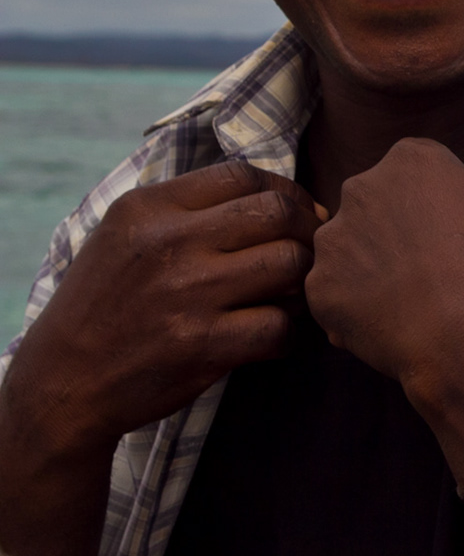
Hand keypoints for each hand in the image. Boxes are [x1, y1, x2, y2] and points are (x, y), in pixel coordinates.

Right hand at [1, 161, 320, 458]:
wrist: (64, 380)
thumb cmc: (106, 303)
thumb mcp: (125, 235)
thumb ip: (188, 209)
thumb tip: (279, 199)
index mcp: (148, 207)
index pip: (243, 175)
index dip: (285, 191)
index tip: (297, 214)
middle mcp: (169, 242)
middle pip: (279, 213)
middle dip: (307, 232)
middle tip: (306, 254)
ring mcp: (188, 293)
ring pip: (291, 264)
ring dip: (302, 282)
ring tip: (287, 295)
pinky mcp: (203, 343)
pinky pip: (280, 325)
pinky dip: (286, 333)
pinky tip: (269, 336)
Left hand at [305, 138, 463, 407]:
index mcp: (413, 161)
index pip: (417, 169)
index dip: (434, 201)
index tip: (450, 228)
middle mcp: (362, 188)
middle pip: (374, 203)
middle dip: (394, 229)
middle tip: (425, 266)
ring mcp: (334, 239)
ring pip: (349, 249)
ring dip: (370, 268)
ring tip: (405, 303)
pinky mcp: (319, 287)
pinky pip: (336, 295)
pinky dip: (356, 309)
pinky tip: (389, 328)